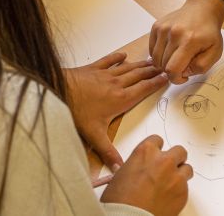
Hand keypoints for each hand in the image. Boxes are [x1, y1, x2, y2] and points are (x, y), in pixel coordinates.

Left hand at [64, 52, 168, 169]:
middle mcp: (116, 84)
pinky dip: (117, 57)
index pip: (143, 90)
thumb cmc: (76, 111)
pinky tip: (123, 54)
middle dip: (152, 72)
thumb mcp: (94, 135)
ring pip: (127, 68)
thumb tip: (120, 169)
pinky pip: (109, 60)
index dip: (156, 83)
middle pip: (139, 76)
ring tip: (151, 61)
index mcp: (120, 99)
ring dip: (140, 65)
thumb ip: (108, 152)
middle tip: (163, 67)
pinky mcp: (93, 68)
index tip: (166, 77)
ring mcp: (105, 74)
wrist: (57, 89)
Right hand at [100, 135, 191, 215]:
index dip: (156, 149)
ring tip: (170, 184)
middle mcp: (163, 161)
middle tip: (168, 169)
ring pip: (187, 169)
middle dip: (174, 159)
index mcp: (146, 152)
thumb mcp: (121, 175)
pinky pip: (186, 187)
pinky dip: (179, 191)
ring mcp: (176, 176)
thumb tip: (134, 169)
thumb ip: (134, 166)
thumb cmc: (120, 200)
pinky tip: (168, 197)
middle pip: (179, 151)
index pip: (158, 140)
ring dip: (180, 174)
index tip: (156, 156)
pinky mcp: (183, 192)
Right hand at [149, 0, 223, 83]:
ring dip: (164, 63)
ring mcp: (163, 28)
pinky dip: (159, 54)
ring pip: (155, 58)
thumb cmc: (209, 32)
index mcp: (190, 41)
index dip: (176, 79)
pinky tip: (169, 51)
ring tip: (176, 58)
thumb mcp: (215, 52)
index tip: (183, 77)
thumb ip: (201, 66)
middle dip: (172, 71)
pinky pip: (152, 49)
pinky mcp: (156, 26)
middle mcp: (174, 33)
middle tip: (182, 65)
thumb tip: (183, 73)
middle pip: (163, 65)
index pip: (173, 69)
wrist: (202, 9)